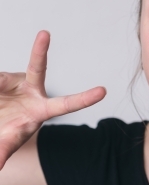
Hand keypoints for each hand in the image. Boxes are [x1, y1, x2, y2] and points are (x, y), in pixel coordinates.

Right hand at [0, 31, 105, 168]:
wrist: (0, 116)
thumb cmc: (10, 130)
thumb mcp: (8, 142)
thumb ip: (3, 151)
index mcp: (41, 110)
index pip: (66, 105)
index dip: (84, 98)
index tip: (103, 91)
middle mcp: (32, 90)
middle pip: (37, 68)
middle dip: (40, 50)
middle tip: (44, 34)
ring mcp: (15, 81)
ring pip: (2, 79)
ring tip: (0, 105)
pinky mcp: (3, 78)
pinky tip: (0, 94)